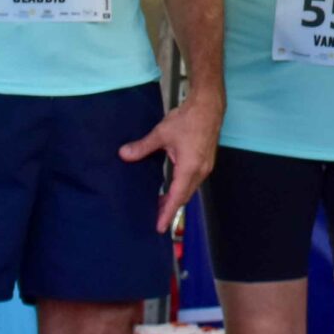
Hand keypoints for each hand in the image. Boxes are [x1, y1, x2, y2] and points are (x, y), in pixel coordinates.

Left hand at [121, 94, 222, 233]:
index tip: (160, 227)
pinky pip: (194, 181)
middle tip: (155, 216)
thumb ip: (143, 147)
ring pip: (190, 189)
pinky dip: (183, 188)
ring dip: (177, 197)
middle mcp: (200, 171)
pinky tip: (173, 186)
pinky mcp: (206, 161)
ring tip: (162, 203)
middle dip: (170, 208)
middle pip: (185, 196)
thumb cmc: (187, 119)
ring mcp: (206, 166)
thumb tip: (123, 154)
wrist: (209, 105)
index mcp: (189, 167)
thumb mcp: (161, 133)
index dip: (167, 213)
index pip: (177, 197)